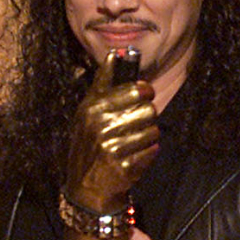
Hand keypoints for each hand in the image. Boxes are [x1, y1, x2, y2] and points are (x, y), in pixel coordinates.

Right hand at [63, 50, 158, 211]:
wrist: (86, 187)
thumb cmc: (90, 143)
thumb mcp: (88, 110)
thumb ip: (103, 82)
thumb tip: (115, 53)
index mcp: (92, 106)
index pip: (136, 89)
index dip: (144, 92)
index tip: (141, 96)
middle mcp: (99, 125)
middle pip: (149, 109)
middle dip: (146, 118)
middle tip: (133, 125)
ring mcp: (111, 146)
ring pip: (153, 130)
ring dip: (147, 137)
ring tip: (131, 144)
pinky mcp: (123, 165)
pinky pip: (153, 150)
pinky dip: (147, 155)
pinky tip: (132, 158)